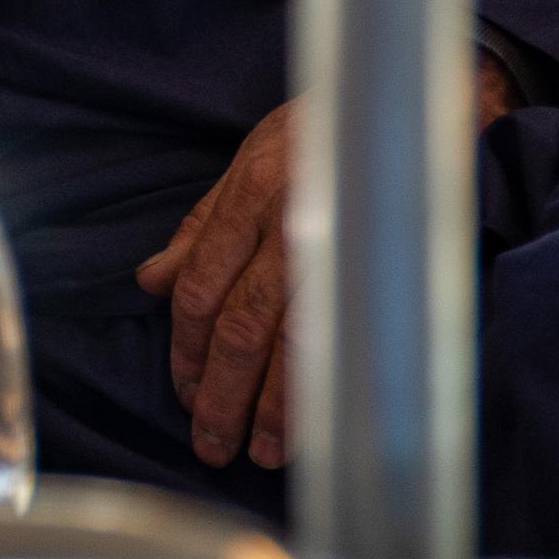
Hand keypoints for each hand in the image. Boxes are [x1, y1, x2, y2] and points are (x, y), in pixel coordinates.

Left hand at [134, 60, 521, 472]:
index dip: (187, 350)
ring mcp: (340, 250)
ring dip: (273, 408)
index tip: (183, 394)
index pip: (203, 290)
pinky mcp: (383, 266)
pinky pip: (349, 341)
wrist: (407, 105)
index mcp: (249, 200)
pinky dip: (326, 390)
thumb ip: (200, 227)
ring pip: (296, 346)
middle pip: (242, 329)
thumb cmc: (320, 135)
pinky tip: (315, 428)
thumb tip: (151, 281)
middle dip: (222, 394)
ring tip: (259, 453)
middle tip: (209, 443)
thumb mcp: (247, 162)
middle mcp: (290, 229)